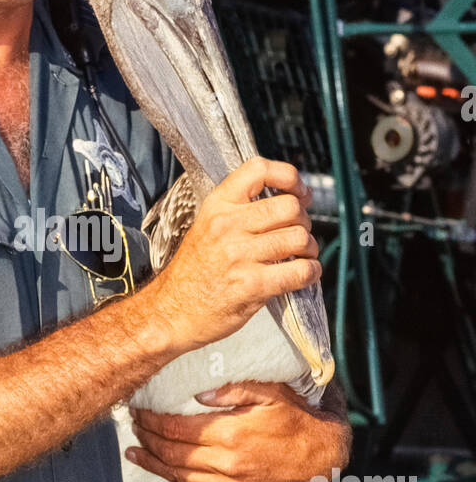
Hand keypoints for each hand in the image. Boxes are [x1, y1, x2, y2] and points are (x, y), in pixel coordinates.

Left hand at [125, 379, 351, 481]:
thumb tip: (197, 395)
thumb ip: (233, 390)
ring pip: (178, 477)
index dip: (153, 419)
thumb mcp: (270, 393)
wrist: (322, 455)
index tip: (139, 410)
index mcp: (229, 433)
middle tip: (133, 426)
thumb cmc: (296, 418)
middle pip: (171, 452)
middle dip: (147, 438)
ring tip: (133, 452)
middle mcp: (225, 462)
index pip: (176, 428)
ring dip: (151, 465)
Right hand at [146, 157, 320, 357]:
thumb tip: (289, 199)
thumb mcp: (207, 227)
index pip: (258, 170)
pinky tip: (304, 273)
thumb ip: (240, 210)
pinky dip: (311, 272)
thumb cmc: (193, 271)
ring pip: (300, 238)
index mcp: (217, 206)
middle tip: (298, 233)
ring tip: (301, 256)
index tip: (299, 193)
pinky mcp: (251, 285)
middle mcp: (228, 225)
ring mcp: (239, 256)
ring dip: (310, 248)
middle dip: (304, 221)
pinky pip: (299, 271)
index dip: (289, 177)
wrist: (170, 312)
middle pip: (290, 207)